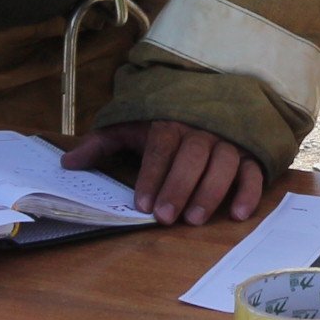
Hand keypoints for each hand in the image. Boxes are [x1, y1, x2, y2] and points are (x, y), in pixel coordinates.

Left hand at [62, 119, 267, 225]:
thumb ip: (100, 145)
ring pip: (223, 164)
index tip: (142, 204)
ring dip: (210, 192)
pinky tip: (237, 214)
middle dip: (179, 187)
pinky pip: (252, 173)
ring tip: (195, 219)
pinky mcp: (249, 155)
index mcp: (170, 123)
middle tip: (167, 218)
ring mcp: (228, 142)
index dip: (152, 176)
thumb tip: (67, 163)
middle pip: (192, 157)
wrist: (208, 100)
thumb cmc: (163, 123)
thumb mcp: (130, 127)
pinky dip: (248, 192)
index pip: (161, 148)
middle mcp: (201, 131)